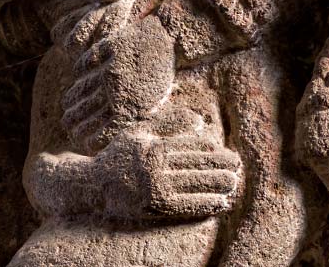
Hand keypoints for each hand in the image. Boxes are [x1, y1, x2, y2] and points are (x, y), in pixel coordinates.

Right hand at [62, 14, 176, 152]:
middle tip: (67, 122)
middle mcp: (120, 89)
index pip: (100, 131)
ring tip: (68, 104)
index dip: (85, 136)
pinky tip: (78, 75)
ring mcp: (113, 67)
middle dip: (73, 120)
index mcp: (133, 107)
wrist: (173, 38)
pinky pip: (87, 62)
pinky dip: (80, 69)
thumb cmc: (162, 74)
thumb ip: (133, 117)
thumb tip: (109, 134)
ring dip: (72, 99)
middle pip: (85, 112)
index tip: (78, 137)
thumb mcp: (153, 100)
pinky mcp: (111, 47)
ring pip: (82, 88)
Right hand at [94, 125, 242, 220]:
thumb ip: (169, 123)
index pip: (193, 146)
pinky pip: (186, 206)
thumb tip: (199, 121)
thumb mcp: (140, 131)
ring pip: (195, 184)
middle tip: (238, 166)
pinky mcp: (152, 208)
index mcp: (155, 146)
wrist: (90, 186)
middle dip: (222, 166)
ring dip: (218, 184)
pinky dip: (206, 204)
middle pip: (198, 164)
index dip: (214, 150)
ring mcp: (154, 188)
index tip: (228, 152)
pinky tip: (221, 203)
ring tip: (233, 183)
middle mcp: (155, 167)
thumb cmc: (119, 155)